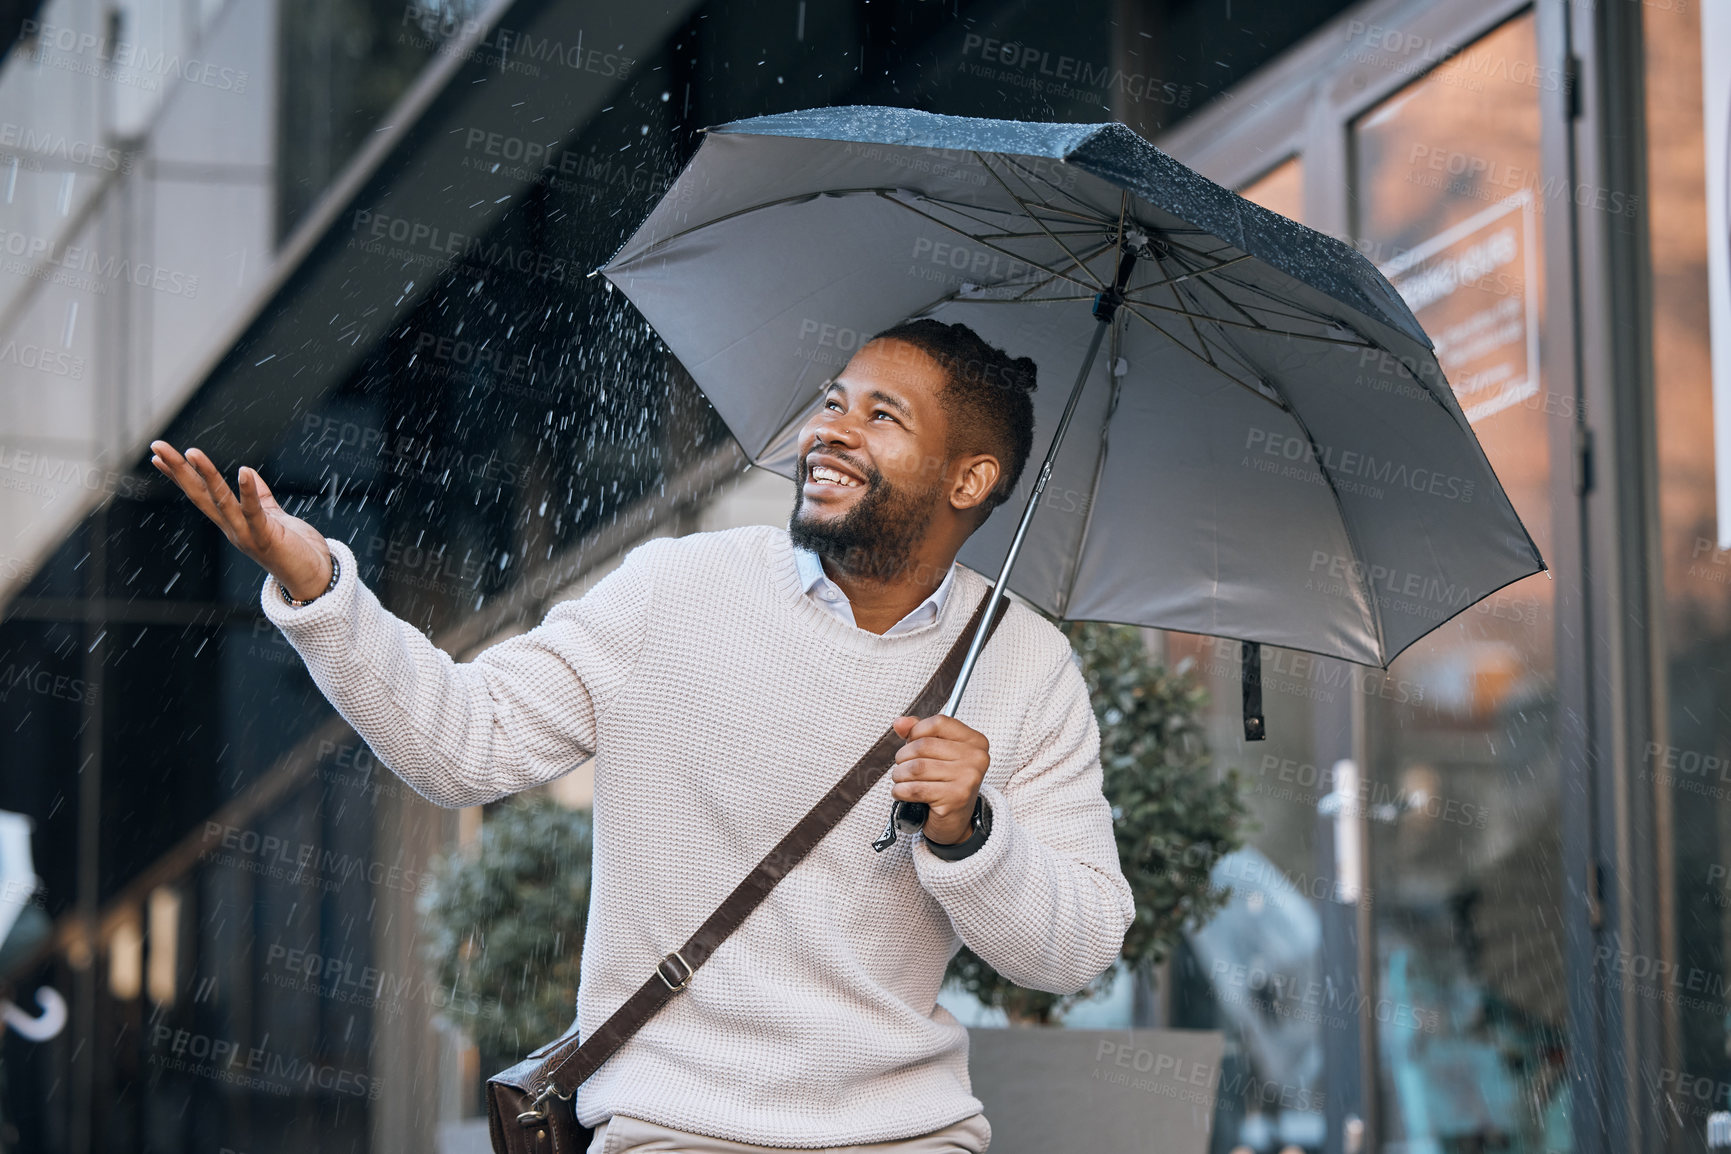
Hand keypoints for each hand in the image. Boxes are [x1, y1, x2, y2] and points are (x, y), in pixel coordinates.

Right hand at [149, 440, 332, 599]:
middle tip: (158, 446)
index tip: (157, 456)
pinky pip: (255, 512)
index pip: (199, 494)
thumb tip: (247, 471)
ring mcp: (246, 534)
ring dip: (206, 476)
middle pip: (200, 495)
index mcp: (232, 521)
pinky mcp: (266, 537)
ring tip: (191, 452)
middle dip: (179, 470)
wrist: (314, 578)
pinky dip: (249, 492)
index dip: (178, 475)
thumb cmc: (294, 549)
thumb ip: (260, 496)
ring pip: (221, 501)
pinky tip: (243, 471)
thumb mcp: (272, 517)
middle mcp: (232, 528)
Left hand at [890, 713, 988, 844]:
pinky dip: (901, 791)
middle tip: (902, 767)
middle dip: (903, 757)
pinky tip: (902, 793)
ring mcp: (968, 778)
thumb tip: (900, 722)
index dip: (916, 731)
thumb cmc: (946, 785)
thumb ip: (919, 733)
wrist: (955, 822)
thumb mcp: (937, 754)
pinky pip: (915, 789)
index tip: (911, 743)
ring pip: (916, 768)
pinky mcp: (955, 798)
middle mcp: (976, 758)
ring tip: (901, 780)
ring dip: (900, 775)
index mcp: (975, 741)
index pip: (938, 722)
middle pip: (923, 746)